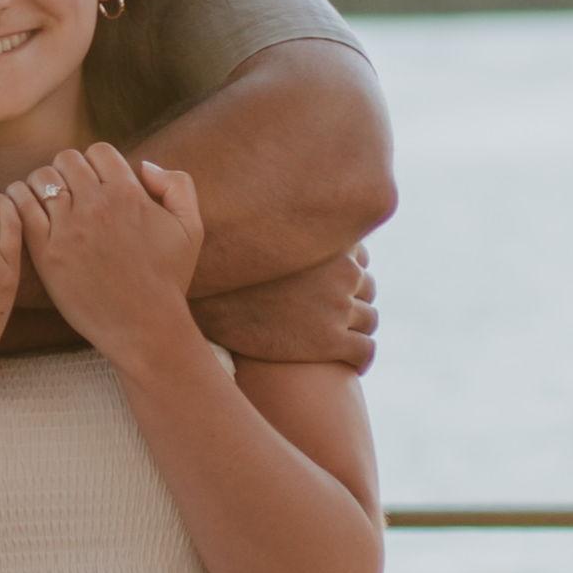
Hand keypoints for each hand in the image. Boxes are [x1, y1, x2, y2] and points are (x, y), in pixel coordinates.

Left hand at [9, 141, 209, 365]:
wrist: (146, 326)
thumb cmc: (169, 280)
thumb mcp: (191, 228)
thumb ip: (177, 186)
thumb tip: (145, 165)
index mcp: (129, 194)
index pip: (99, 151)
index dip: (97, 164)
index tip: (95, 184)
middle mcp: (97, 205)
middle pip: (67, 160)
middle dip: (69, 172)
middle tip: (70, 194)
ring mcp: (69, 228)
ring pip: (42, 178)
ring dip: (43, 184)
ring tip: (47, 202)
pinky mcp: (47, 253)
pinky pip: (21, 205)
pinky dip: (19, 198)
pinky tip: (25, 208)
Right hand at [198, 244, 378, 375]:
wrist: (203, 304)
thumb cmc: (222, 269)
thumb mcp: (253, 236)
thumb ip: (277, 228)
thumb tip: (280, 206)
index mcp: (325, 240)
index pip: (359, 255)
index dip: (347, 269)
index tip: (333, 281)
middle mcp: (339, 270)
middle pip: (367, 287)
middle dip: (354, 300)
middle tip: (333, 313)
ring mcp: (336, 306)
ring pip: (369, 320)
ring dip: (358, 330)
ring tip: (342, 340)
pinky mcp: (330, 342)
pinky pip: (365, 351)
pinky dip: (362, 359)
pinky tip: (353, 366)